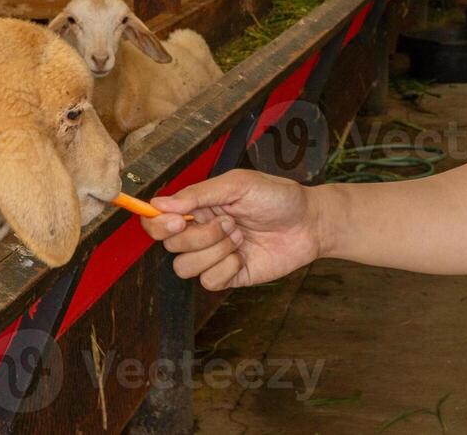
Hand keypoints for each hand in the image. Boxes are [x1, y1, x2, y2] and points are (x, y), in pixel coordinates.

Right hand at [140, 168, 325, 289]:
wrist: (309, 222)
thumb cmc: (276, 197)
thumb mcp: (237, 185)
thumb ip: (197, 194)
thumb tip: (158, 203)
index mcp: (197, 207)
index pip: (157, 221)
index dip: (157, 224)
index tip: (177, 221)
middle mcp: (200, 232)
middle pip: (170, 245)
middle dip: (200, 235)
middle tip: (230, 222)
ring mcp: (213, 256)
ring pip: (184, 267)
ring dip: (214, 251)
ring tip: (239, 236)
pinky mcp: (228, 276)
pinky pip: (208, 282)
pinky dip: (226, 268)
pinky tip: (243, 255)